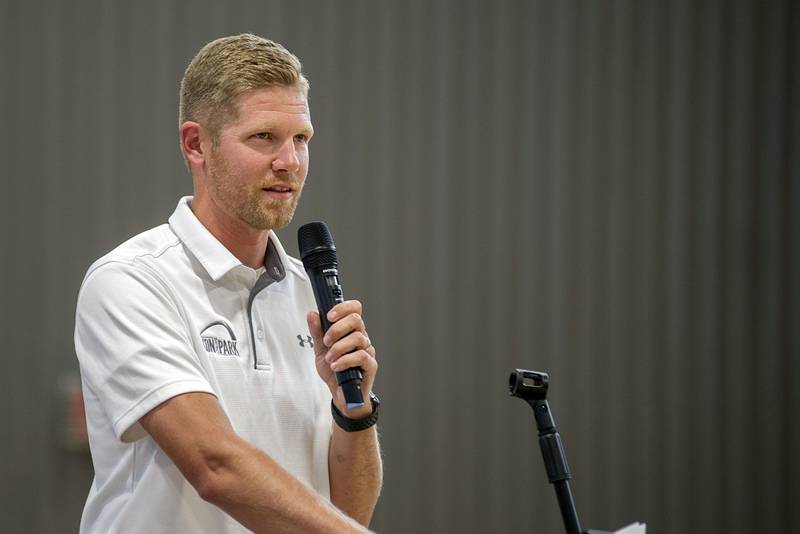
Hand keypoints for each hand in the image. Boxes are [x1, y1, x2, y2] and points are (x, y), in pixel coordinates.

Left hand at [306, 300, 377, 418]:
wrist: (340, 395)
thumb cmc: (333, 371)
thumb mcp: (320, 350)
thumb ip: (317, 332)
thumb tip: (312, 314)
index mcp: (350, 330)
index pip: (354, 309)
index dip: (343, 307)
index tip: (329, 316)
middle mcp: (361, 337)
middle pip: (356, 319)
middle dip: (337, 328)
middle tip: (326, 341)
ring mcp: (367, 350)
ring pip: (358, 338)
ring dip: (339, 347)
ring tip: (330, 359)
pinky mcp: (370, 365)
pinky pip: (361, 356)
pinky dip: (345, 360)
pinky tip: (336, 366)